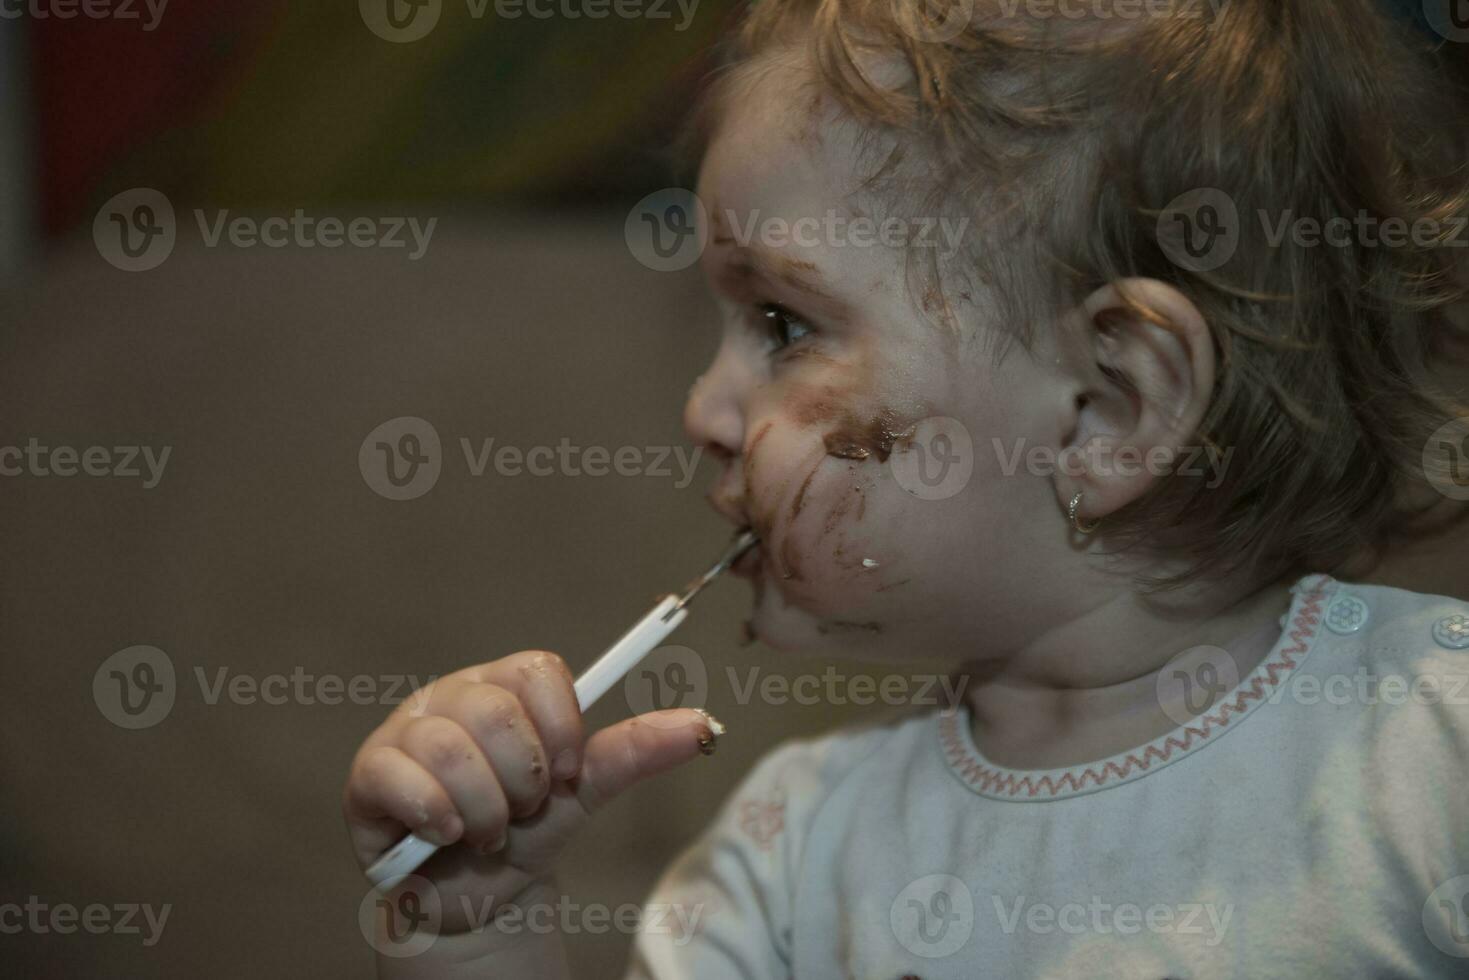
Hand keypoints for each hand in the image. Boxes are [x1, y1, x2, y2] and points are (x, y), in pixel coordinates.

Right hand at [343, 650, 719, 935]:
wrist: (477, 899)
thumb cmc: (526, 833)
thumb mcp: (583, 793)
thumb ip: (635, 752)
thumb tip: (703, 724)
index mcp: (503, 686)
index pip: (537, 670)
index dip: (561, 727)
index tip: (568, 773)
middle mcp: (450, 697)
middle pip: (497, 712)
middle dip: (525, 782)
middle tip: (522, 811)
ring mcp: (405, 732)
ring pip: (453, 750)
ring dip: (487, 810)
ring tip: (488, 832)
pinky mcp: (368, 774)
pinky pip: (401, 777)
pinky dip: (439, 815)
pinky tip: (449, 834)